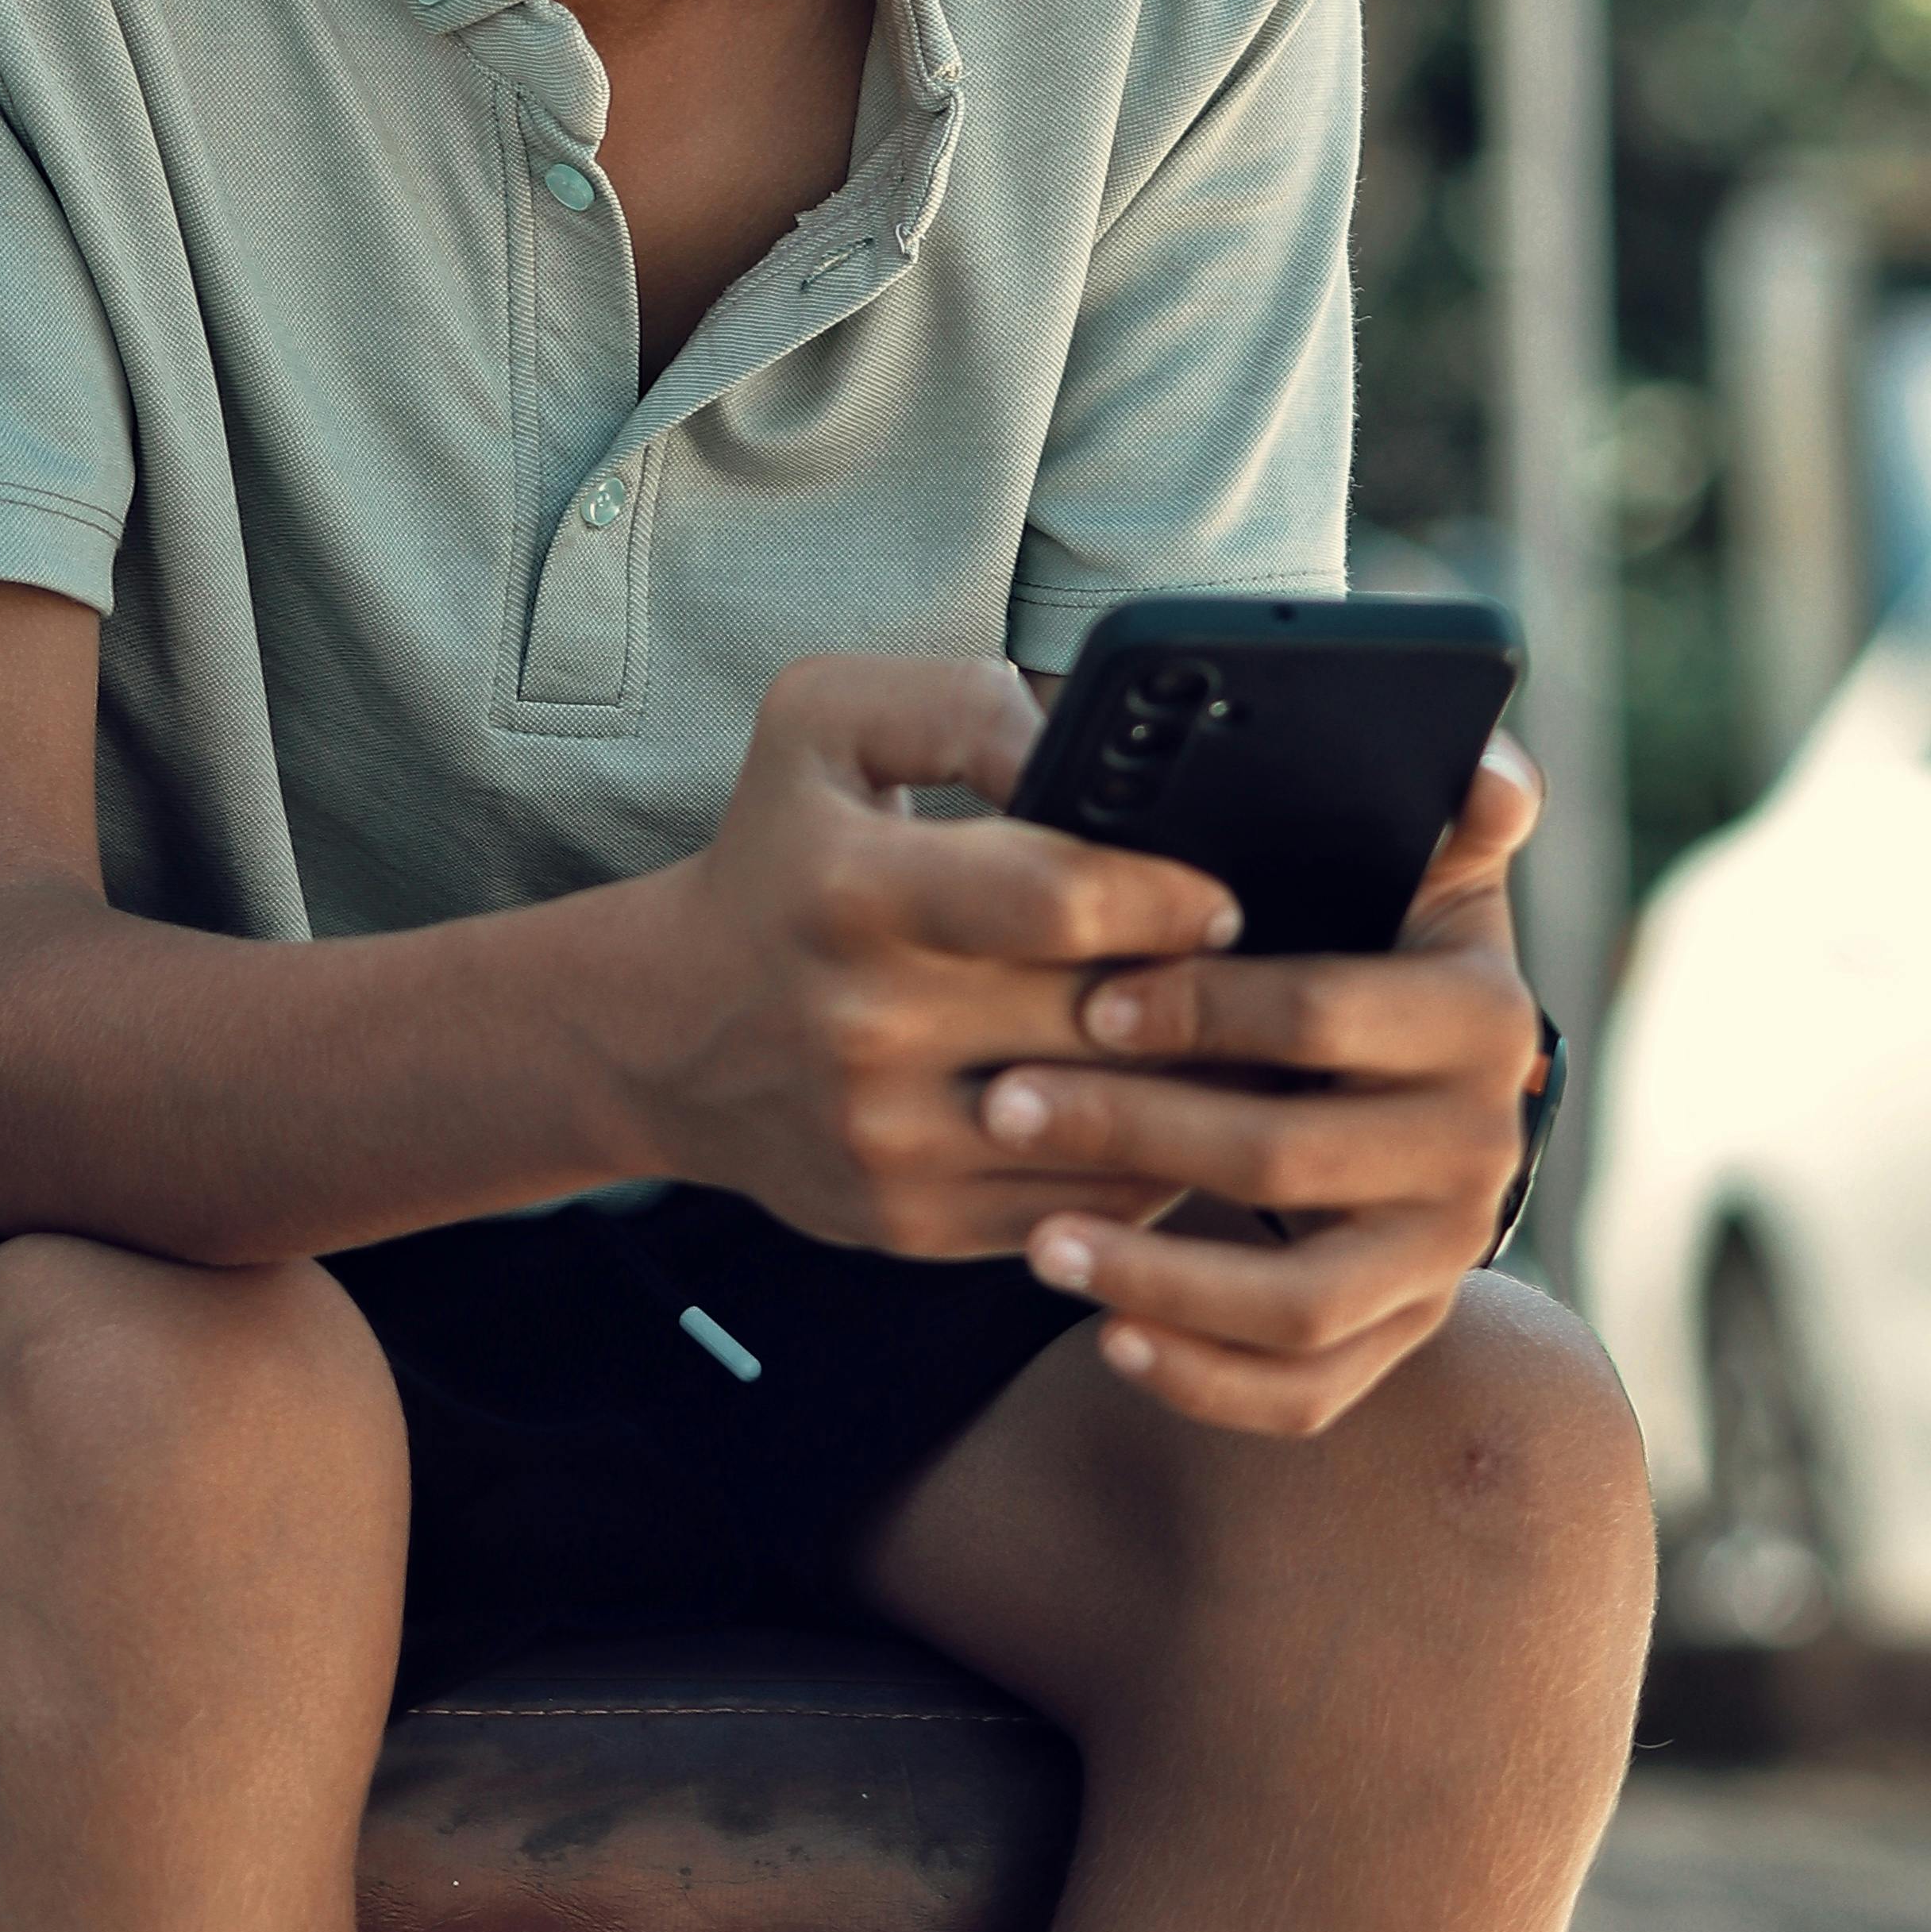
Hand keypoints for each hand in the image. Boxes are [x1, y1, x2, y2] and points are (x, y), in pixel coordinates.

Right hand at [612, 655, 1240, 1256]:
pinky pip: (1080, 1209)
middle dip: (1206, 998)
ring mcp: (887, 1139)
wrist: (667, 1031)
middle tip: (1264, 975)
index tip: (1219, 899)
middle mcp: (864, 1025)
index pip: (1058, 901)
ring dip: (1197, 1093)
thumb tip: (1084, 749)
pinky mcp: (909, 1222)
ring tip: (1246, 1050)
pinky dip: (1149, 1166)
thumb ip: (963, 708)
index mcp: (852, 890)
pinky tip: (1173, 1117)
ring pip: (1109, 1132)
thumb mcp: (828, 723)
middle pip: (1101, 1019)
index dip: (1165, 897)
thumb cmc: (777, 854)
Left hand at [976, 736, 1550, 1435]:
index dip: (1202, 1006)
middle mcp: (1483, 1150)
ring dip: (1157, 1274)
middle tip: (1005, 1106)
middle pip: (1288, 1156)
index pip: (1326, 1013)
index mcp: (1482, 1018)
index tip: (1088, 1002)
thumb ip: (1442, 806)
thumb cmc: (1376, 940)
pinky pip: (1307, 1392)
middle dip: (1133, 1131)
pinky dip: (1207, 1379)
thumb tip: (1487, 775)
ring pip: (1297, 1301)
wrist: (1425, 1079)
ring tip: (1038, 1239)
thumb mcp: (1419, 863)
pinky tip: (1109, 1336)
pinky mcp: (1401, 1336)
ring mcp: (1443, 1259)